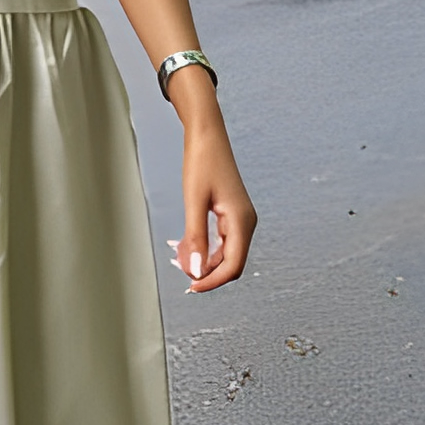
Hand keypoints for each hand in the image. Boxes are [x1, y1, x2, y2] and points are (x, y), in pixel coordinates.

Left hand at [168, 124, 255, 293]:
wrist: (207, 137)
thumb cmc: (201, 163)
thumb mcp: (193, 202)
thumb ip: (195, 238)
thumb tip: (194, 271)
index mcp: (242, 221)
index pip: (233, 266)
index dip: (212, 282)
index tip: (191, 288)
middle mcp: (246, 223)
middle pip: (231, 264)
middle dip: (207, 273)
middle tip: (179, 269)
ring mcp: (240, 220)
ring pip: (226, 255)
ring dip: (204, 261)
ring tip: (180, 256)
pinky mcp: (232, 215)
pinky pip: (221, 242)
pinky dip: (205, 249)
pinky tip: (186, 245)